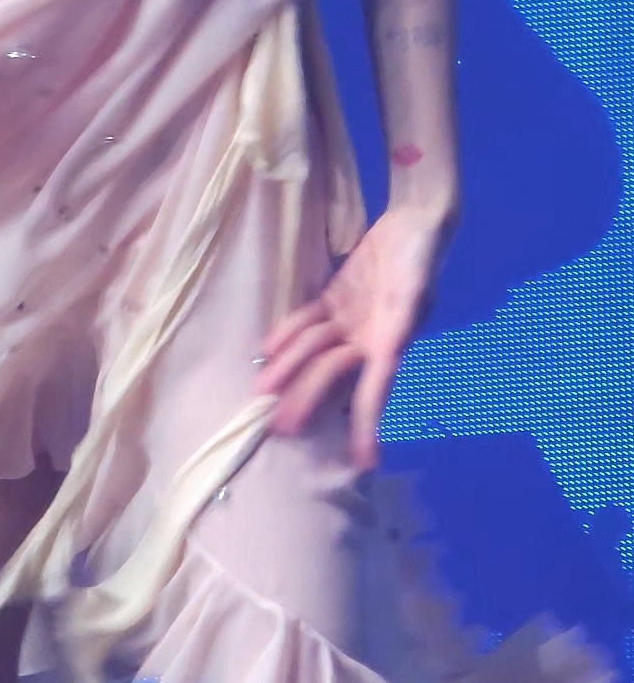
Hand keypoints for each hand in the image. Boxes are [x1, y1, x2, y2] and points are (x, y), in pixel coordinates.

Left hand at [256, 205, 448, 470]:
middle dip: (306, 398)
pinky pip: (310, 320)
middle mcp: (369, 340)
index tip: (361, 462)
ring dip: (290, 367)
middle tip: (278, 427)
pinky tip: (267, 348)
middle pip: (332, 373)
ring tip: (261, 388)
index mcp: (391, 345)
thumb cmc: (420, 259)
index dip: (364, 426)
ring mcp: (352, 320)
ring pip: (315, 350)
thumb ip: (399, 325)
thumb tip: (387, 360)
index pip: (372, 393)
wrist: (416, 220)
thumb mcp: (414, 295)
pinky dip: (290, 333)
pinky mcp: (338, 298)